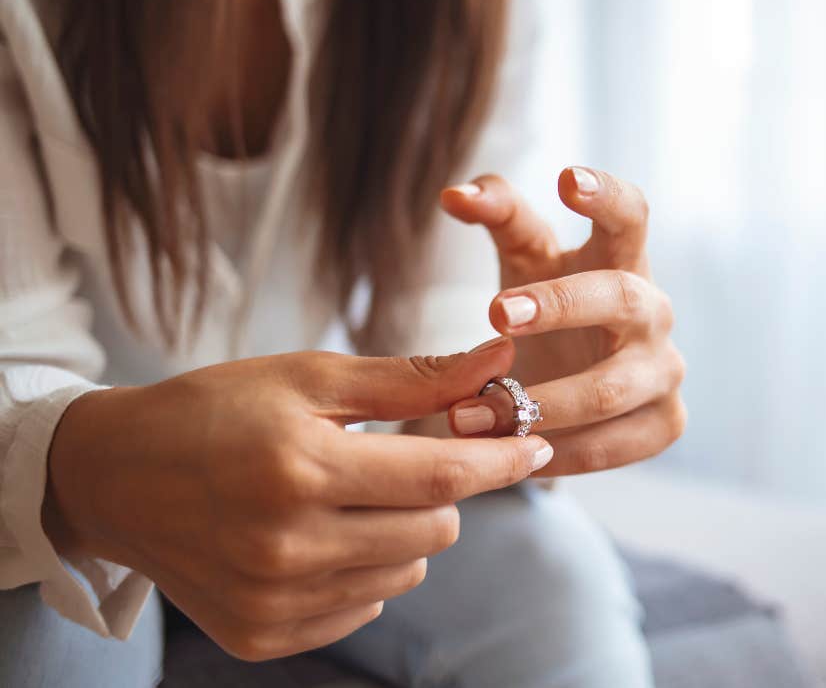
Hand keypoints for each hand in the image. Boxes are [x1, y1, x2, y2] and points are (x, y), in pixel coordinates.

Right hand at [42, 338, 551, 660]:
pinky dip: (362, 572)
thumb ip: (413, 379)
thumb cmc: (216, 411)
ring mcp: (273, 601)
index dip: (501, 460)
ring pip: (407, 574)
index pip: (439, 477)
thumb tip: (501, 363)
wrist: (113, 478)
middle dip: (441, 490)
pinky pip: (363, 609)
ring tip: (345, 496)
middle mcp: (286, 547)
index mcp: (299, 469)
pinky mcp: (262, 636)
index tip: (537, 442)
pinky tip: (317, 536)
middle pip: (435, 531)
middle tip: (399, 458)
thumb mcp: (309, 377)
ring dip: (402, 533)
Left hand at [439, 167, 684, 475]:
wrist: (576, 385)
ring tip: (466, 416)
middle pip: (622, 298)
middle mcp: (655, 310)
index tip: (567, 180)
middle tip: (495, 313)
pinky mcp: (665, 423)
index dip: (606, 195)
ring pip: (611, 388)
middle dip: (560, 305)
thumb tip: (452, 195)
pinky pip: (613, 444)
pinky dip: (559, 453)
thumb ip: (497, 216)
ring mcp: (665, 370)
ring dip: (536, 403)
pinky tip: (513, 455)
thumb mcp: (524, 258)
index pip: (631, 214)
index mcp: (623, 258)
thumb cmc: (551, 306)